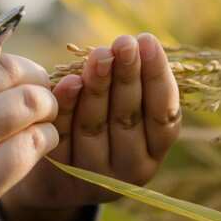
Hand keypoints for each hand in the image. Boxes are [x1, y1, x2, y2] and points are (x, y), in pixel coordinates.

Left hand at [0, 33, 180, 220]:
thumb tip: (139, 44)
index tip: (148, 42)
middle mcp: (129, 168)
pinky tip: (69, 81)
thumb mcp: (125, 112)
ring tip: (100, 54)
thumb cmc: (101, 126)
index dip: (157, 77)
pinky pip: (62, 136)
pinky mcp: (60, 176)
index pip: (163, 115)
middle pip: (128, 118)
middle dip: (127, 76)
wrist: (57, 178)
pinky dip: (66, 107)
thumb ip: (134, 86)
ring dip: (98, 87)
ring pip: (95, 127)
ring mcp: (93, 175)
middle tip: (124, 42)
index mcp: (153, 152)